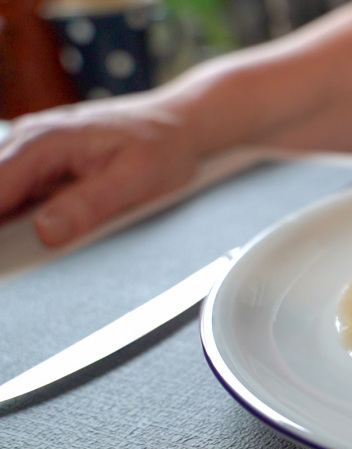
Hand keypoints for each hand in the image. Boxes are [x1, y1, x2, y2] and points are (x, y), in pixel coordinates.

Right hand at [0, 94, 202, 245]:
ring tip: (22, 254)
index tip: (2, 256)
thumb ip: (89, 205)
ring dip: (7, 224)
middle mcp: (27, 142)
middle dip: (1, 228)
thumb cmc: (161, 147)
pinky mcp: (39, 168)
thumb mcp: (136, 180)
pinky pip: (15, 194)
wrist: (176, 125)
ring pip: (2, 194)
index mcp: (44, 141)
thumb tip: (45, 232)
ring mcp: (30, 154)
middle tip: (15, 261)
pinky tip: (35, 235)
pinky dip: (17, 218)